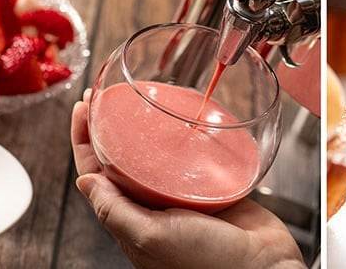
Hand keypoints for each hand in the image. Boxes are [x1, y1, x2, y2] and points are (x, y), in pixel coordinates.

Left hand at [71, 90, 305, 268]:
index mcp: (132, 219)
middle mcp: (153, 205)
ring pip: (157, 155)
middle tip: (109, 94)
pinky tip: (186, 118)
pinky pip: (194, 157)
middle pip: (123, 157)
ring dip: (148, 128)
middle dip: (112, 125)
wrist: (262, 267)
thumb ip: (116, 212)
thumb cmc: (206, 264)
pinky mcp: (212, 187)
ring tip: (143, 99)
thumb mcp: (150, 237)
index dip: (85, 140)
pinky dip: (187, 137)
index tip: (83, 108)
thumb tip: (84, 181)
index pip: (96, 173)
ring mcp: (182, 195)